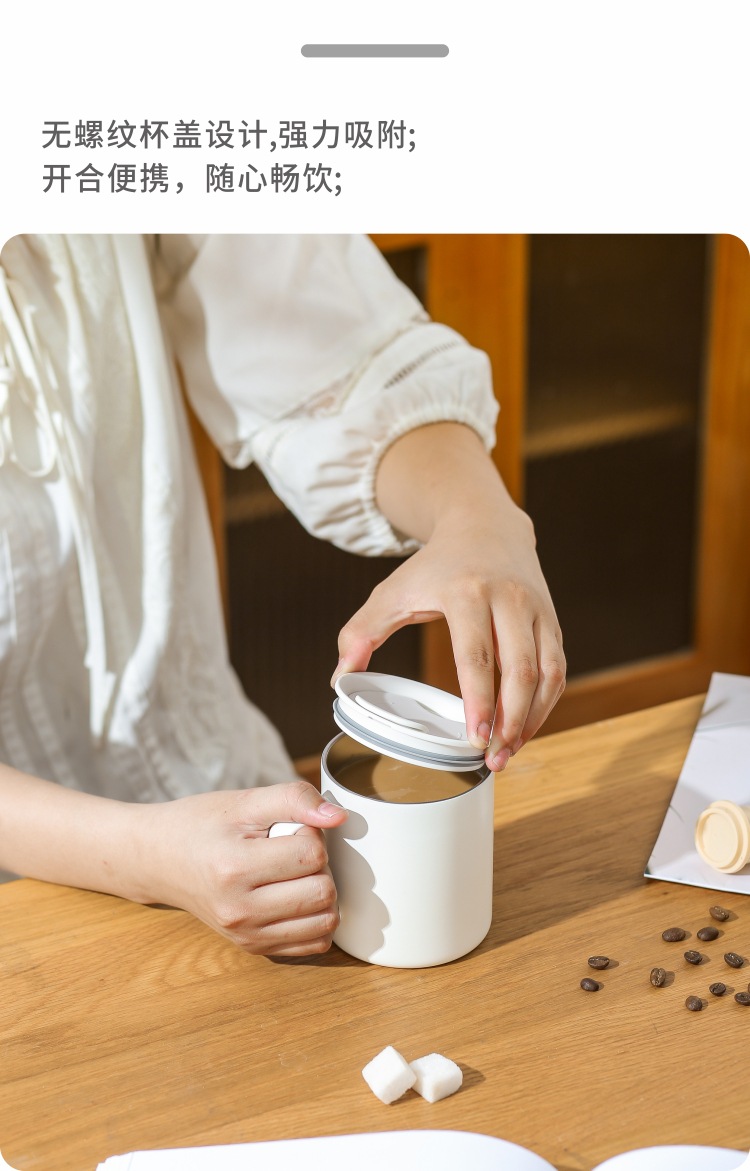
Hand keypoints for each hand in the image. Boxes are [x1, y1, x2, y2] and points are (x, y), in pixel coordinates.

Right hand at [147, 781, 347, 955]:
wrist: (159, 859)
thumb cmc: (201, 825)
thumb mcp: (245, 801)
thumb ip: (294, 799)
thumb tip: (339, 817)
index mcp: (235, 868)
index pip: (311, 854)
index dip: (310, 832)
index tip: (289, 827)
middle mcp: (240, 910)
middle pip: (323, 890)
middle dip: (318, 864)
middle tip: (291, 850)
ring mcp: (246, 935)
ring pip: (325, 921)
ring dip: (322, 892)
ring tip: (294, 874)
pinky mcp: (253, 948)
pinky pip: (314, 943)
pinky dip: (316, 918)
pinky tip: (296, 896)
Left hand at [333, 424, 565, 770]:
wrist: (484, 525)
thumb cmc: (435, 566)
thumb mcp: (392, 590)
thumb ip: (361, 632)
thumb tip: (339, 679)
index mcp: (466, 592)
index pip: (476, 655)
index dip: (478, 700)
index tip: (474, 738)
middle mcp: (509, 599)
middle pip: (520, 669)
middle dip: (510, 720)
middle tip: (493, 758)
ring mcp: (537, 610)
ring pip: (547, 673)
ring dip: (532, 718)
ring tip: (508, 752)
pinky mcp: (552, 622)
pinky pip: (557, 670)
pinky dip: (545, 704)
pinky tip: (523, 728)